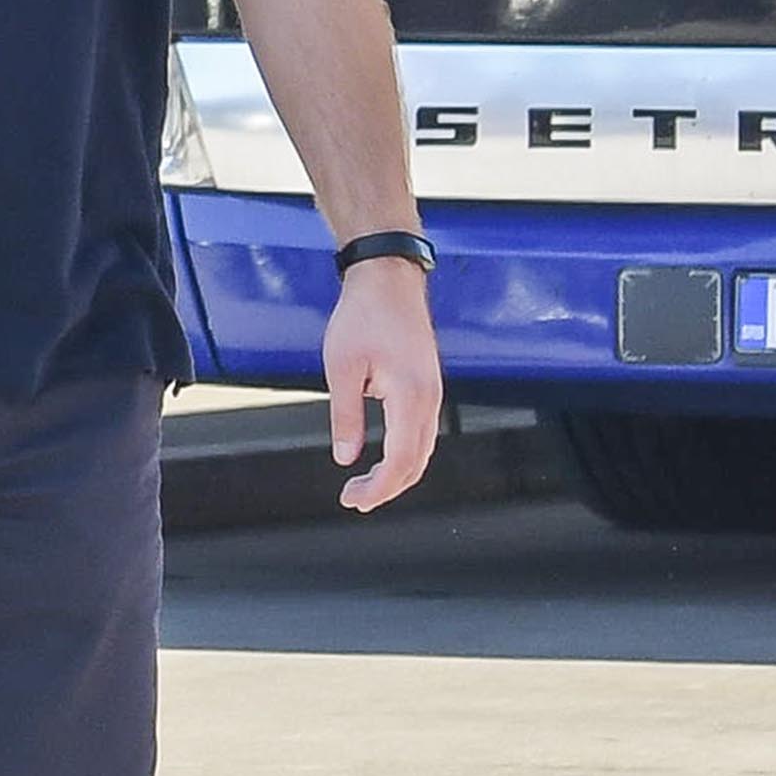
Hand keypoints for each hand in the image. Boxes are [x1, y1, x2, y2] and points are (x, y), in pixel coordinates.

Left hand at [319, 255, 447, 515]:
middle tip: (355, 499)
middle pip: (416, 462)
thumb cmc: (364, 314)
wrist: (388, 277)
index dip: (377, 488)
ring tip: (366, 485)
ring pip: (423, 450)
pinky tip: (384, 458)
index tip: (351, 498)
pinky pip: (424, 432)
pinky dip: (407, 454)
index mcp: (411, 396)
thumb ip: (346, 416)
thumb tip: (346, 457)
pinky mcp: (428, 385)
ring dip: (398, 473)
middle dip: (387, 488)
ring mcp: (433, 391)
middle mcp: (430, 398)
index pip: (400, 461)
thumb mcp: (342, 366)